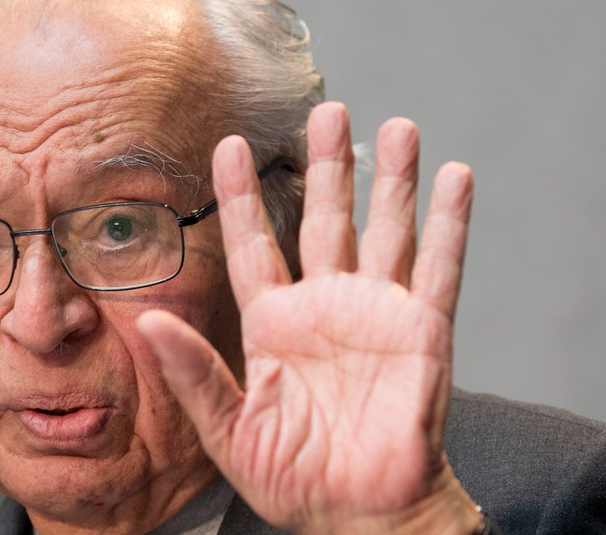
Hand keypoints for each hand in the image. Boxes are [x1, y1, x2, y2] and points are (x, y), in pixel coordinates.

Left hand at [138, 102, 481, 532]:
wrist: (360, 513)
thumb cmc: (293, 479)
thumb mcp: (231, 429)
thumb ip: (195, 373)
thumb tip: (150, 324)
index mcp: (273, 323)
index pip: (254, 245)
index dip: (242, 196)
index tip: (230, 146)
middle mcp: (325, 306)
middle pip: (325, 220)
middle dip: (325, 166)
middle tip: (327, 111)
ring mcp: (376, 314)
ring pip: (385, 231)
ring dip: (391, 180)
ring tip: (395, 127)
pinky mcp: (423, 332)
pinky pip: (439, 270)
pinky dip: (450, 225)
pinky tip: (456, 179)